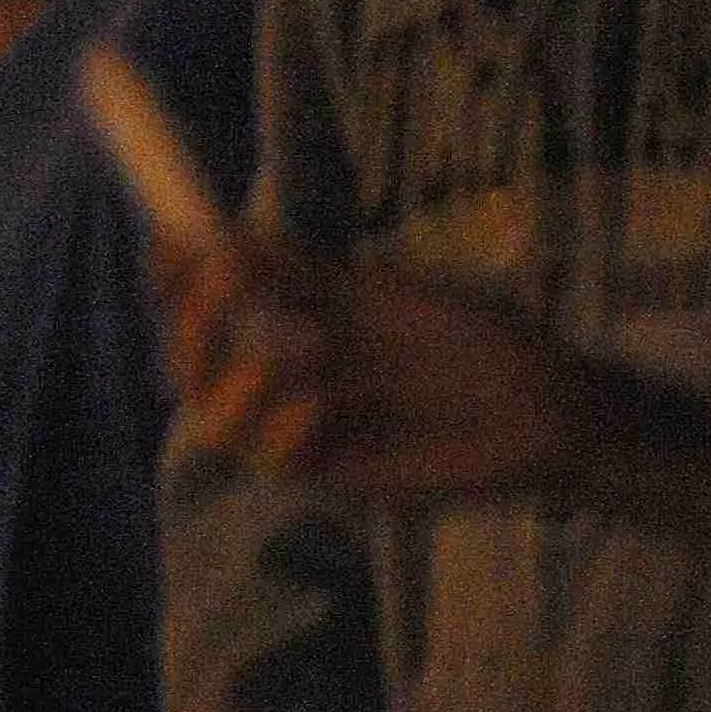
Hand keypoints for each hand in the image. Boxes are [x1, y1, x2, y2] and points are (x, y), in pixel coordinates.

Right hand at [158, 237, 710, 531]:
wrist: (541, 406)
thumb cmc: (473, 343)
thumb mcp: (380, 294)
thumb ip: (301, 274)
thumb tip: (227, 234)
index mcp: (291, 327)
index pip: (207, 307)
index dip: (177, 278)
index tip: (169, 238)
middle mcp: (284, 381)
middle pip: (192, 364)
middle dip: (190, 324)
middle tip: (215, 284)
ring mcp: (300, 431)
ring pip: (215, 416)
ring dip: (233, 377)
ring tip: (298, 347)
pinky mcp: (329, 477)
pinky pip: (273, 457)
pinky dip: (285, 424)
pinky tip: (325, 402)